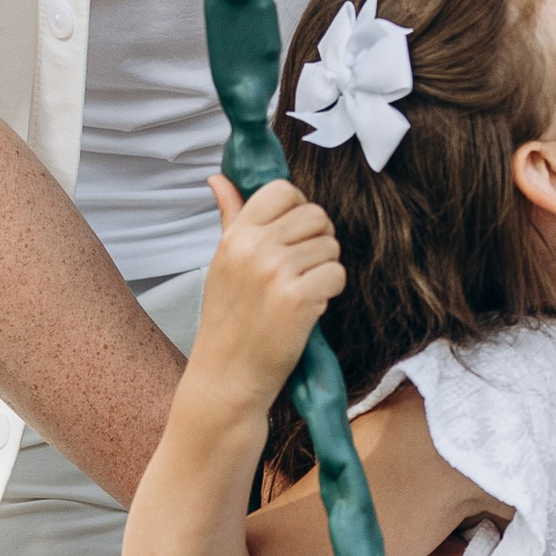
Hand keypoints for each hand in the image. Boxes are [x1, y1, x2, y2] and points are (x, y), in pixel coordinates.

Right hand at [197, 172, 342, 389]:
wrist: (226, 378)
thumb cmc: (228, 321)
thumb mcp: (222, 264)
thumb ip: (230, 218)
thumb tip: (218, 178)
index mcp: (235, 235)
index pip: (282, 189)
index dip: (298, 208)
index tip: (294, 234)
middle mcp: (254, 247)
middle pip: (316, 214)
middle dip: (319, 240)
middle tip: (302, 269)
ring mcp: (276, 272)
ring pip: (331, 245)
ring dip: (325, 269)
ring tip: (301, 292)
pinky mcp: (298, 299)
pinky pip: (337, 274)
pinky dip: (331, 291)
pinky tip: (309, 309)